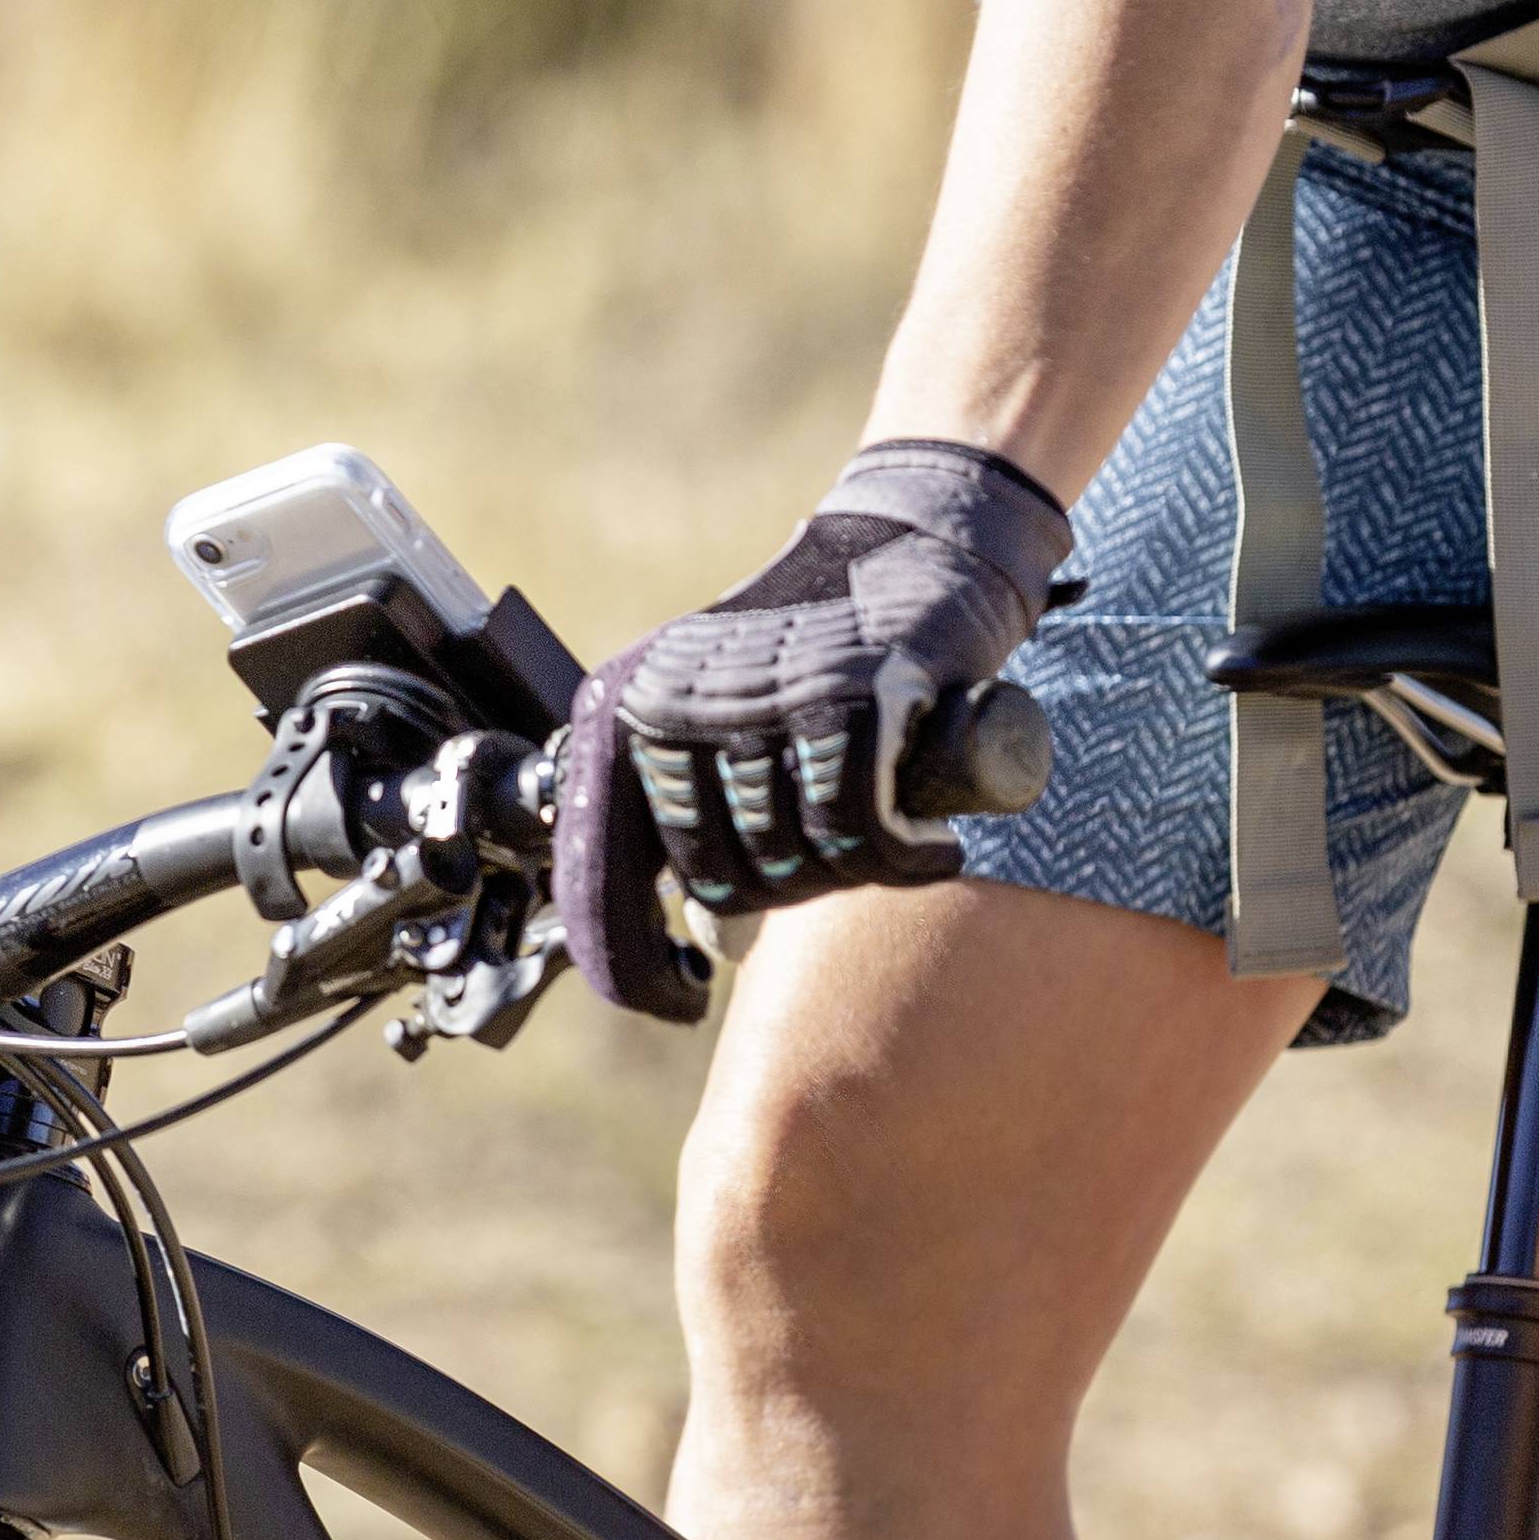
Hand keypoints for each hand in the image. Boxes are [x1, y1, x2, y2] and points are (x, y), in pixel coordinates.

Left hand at [555, 442, 1071, 996]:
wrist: (921, 541)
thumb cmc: (826, 648)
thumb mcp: (735, 724)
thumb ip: (705, 818)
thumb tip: (710, 937)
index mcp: (634, 709)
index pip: (611, 863)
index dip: (629, 952)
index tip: (668, 999)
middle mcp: (683, 701)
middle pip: (718, 873)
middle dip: (780, 899)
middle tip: (834, 869)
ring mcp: (767, 698)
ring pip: (794, 858)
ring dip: (850, 877)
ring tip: (885, 845)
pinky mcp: (856, 696)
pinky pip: (861, 828)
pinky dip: (903, 857)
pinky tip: (928, 847)